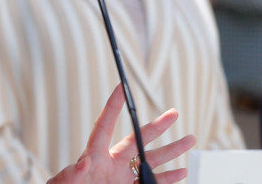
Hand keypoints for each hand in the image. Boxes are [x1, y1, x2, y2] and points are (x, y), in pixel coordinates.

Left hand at [47, 85, 195, 183]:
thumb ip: (72, 174)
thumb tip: (83, 161)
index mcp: (94, 156)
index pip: (104, 126)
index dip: (112, 107)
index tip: (121, 87)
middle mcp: (111, 163)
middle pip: (137, 140)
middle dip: (156, 127)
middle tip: (173, 112)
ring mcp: (121, 176)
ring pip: (151, 161)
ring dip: (171, 152)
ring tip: (190, 139)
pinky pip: (152, 182)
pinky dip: (167, 178)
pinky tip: (181, 171)